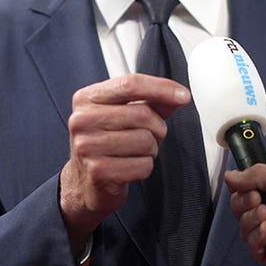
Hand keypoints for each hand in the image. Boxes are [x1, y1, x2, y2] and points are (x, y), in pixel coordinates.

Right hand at [59, 74, 189, 250]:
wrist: (84, 181)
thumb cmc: (105, 144)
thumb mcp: (123, 115)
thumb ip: (151, 102)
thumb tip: (178, 95)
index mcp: (86, 99)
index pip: (130, 84)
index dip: (162, 88)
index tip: (183, 96)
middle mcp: (82, 120)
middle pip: (142, 114)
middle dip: (156, 128)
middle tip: (146, 137)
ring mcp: (87, 146)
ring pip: (145, 141)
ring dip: (150, 150)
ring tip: (134, 153)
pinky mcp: (98, 171)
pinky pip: (143, 165)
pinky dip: (144, 168)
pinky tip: (128, 168)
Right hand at [225, 164, 265, 265]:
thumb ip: (259, 175)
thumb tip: (230, 175)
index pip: (247, 195)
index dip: (242, 192)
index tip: (249, 189)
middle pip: (243, 213)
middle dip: (245, 207)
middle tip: (260, 203)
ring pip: (247, 232)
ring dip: (251, 223)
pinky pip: (256, 252)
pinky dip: (257, 242)